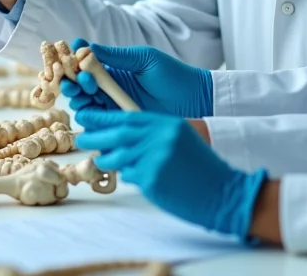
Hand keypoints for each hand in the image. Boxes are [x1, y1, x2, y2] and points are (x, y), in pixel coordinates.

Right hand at [58, 39, 212, 117]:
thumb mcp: (143, 60)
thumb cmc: (172, 75)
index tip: (73, 58)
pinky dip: (90, 118)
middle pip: (80, 87)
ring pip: (85, 105)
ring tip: (88, 91)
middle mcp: (110, 88)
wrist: (194, 100)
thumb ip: (116, 56)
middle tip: (80, 79)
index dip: (75, 62)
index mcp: (114, 69)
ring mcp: (114, 107)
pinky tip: (92, 112)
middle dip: (73, 82)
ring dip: (80, 97)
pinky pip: (98, 124)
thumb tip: (86, 46)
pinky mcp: (120, 124)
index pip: (85, 65)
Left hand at [75, 110, 265, 237]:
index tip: (87, 117)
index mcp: (167, 123)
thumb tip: (122, 134)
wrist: (224, 191)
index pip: (128, 116)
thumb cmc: (202, 167)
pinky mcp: (153, 178)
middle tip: (81, 138)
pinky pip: (131, 176)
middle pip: (118, 133)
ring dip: (107, 159)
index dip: (105, 117)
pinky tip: (140, 178)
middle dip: (96, 136)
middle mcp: (160, 137)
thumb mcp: (181, 138)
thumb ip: (155, 133)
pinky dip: (130, 177)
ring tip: (102, 160)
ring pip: (119, 156)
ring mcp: (155, 158)